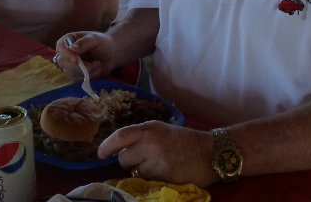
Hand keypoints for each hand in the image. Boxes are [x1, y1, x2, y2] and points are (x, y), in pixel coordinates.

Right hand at [53, 31, 115, 80]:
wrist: (112, 54)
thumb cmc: (103, 43)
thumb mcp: (95, 39)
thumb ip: (84, 43)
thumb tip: (72, 48)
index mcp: (69, 39)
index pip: (60, 46)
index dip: (66, 54)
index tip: (76, 60)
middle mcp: (66, 52)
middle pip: (62, 62)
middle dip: (78, 66)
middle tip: (93, 64)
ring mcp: (69, 64)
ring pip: (70, 72)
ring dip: (86, 70)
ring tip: (98, 63)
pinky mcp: (75, 73)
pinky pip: (77, 78)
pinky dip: (89, 75)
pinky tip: (97, 68)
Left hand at [98, 122, 215, 186]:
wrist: (211, 152)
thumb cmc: (185, 140)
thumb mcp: (162, 130)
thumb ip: (141, 137)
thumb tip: (118, 151)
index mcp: (150, 128)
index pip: (120, 136)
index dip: (106, 146)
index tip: (99, 154)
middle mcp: (152, 143)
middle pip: (123, 159)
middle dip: (130, 162)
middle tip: (145, 160)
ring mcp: (158, 161)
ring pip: (135, 173)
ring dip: (142, 172)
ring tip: (159, 166)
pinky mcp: (165, 177)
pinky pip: (148, 182)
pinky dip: (153, 180)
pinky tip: (165, 173)